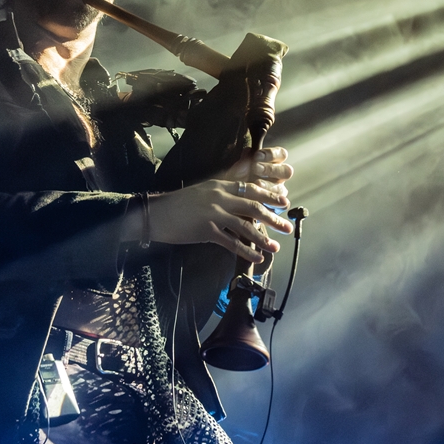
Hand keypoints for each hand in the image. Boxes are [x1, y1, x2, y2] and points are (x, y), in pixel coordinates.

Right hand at [137, 178, 293, 263]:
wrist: (156, 213)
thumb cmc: (177, 205)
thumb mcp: (201, 192)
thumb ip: (220, 193)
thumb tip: (238, 198)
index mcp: (219, 185)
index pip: (250, 188)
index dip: (269, 196)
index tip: (284, 202)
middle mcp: (219, 197)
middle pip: (253, 206)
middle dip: (273, 217)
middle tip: (287, 226)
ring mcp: (213, 213)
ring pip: (245, 226)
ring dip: (263, 238)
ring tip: (276, 247)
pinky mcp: (206, 230)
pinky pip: (231, 242)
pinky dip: (246, 251)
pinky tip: (257, 258)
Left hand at [226, 146, 293, 203]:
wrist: (226, 200)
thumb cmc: (233, 181)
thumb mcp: (235, 170)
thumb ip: (243, 161)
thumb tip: (249, 151)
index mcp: (273, 163)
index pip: (282, 155)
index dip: (272, 154)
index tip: (257, 155)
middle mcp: (278, 177)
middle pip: (286, 171)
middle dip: (271, 169)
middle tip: (256, 169)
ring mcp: (278, 192)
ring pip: (282, 189)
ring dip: (269, 186)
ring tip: (256, 184)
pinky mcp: (276, 207)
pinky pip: (281, 206)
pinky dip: (270, 203)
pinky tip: (259, 200)